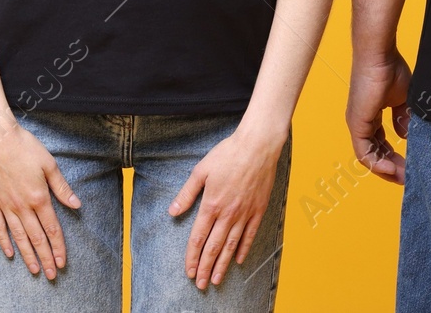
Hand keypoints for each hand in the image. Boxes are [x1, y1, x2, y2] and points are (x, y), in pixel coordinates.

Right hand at [0, 111, 80, 279]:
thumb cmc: (25, 147)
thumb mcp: (49, 164)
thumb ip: (62, 187)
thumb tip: (76, 204)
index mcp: (39, 197)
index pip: (51, 229)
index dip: (58, 247)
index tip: (62, 261)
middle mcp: (22, 206)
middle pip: (36, 238)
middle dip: (45, 258)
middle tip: (52, 274)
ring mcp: (5, 205)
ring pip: (18, 237)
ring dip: (27, 255)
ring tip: (35, 270)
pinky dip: (4, 242)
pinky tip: (10, 253)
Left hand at [168, 127, 282, 289]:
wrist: (258, 145)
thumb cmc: (228, 153)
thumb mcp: (201, 170)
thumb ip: (187, 193)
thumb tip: (172, 211)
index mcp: (211, 204)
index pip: (199, 238)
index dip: (192, 257)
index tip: (189, 271)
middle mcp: (228, 213)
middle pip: (214, 247)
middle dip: (206, 268)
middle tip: (201, 285)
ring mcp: (245, 213)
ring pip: (231, 245)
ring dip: (222, 265)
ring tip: (217, 280)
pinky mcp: (258, 209)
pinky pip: (250, 234)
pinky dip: (243, 249)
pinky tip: (237, 260)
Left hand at [346, 50, 410, 183]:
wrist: (380, 55)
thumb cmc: (390, 69)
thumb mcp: (402, 99)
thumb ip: (403, 118)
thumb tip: (406, 135)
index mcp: (371, 115)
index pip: (381, 143)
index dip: (394, 157)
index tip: (409, 166)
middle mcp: (361, 122)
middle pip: (375, 153)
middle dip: (392, 168)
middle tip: (408, 178)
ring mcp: (357, 124)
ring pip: (369, 157)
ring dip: (386, 170)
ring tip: (403, 178)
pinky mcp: (356, 124)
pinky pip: (364, 153)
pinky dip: (377, 164)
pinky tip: (391, 170)